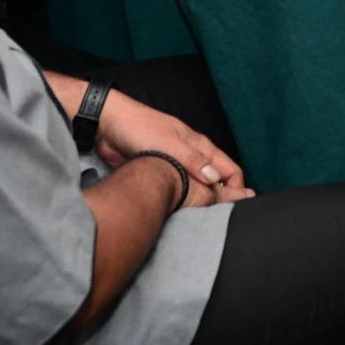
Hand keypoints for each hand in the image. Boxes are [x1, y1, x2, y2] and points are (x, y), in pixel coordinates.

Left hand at [96, 90, 254, 207]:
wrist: (108, 126)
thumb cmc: (139, 128)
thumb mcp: (169, 144)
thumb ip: (193, 161)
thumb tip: (215, 179)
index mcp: (200, 146)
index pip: (230, 170)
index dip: (236, 188)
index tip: (233, 208)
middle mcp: (192, 157)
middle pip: (216, 182)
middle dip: (220, 199)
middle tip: (215, 219)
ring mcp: (177, 167)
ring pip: (198, 189)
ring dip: (201, 202)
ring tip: (198, 219)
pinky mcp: (161, 175)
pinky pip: (180, 192)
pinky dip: (184, 202)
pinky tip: (179, 213)